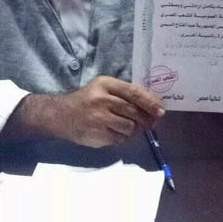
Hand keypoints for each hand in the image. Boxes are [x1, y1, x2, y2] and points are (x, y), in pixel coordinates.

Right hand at [13, 76, 164, 146]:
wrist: (62, 115)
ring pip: (130, 127)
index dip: (150, 102)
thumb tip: (153, 107)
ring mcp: (99, 118)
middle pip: (134, 111)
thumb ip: (125, 94)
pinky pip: (120, 138)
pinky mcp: (97, 134)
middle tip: (152, 123)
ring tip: (124, 125)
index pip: (133, 92)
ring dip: (132, 129)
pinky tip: (113, 131)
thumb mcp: (103, 89)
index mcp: (105, 84)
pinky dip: (122, 137)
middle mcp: (102, 100)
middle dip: (146, 118)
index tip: (160, 110)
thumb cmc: (88, 100)